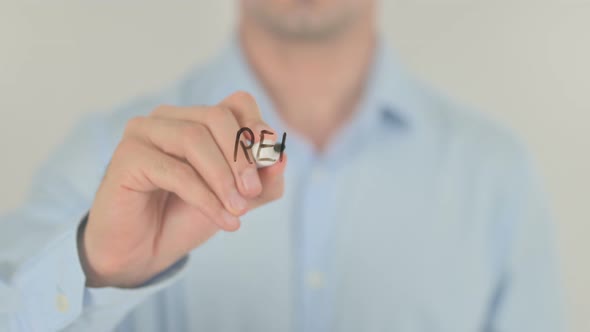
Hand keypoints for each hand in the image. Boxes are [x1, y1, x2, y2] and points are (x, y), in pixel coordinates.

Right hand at [79, 92, 286, 287]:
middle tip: (253, 192)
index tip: (270, 157)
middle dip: (241, 156)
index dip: (257, 126)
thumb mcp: (236, 199)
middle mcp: (168, 118)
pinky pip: (175, 171)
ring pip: (194, 139)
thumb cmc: (185, 218)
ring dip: (223, 178)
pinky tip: (224, 220)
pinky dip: (205, 197)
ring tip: (239, 210)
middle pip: (216, 117)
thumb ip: (262, 181)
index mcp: (195, 119)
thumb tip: (282, 158)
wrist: (142, 253)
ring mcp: (143, 133)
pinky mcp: (126, 157)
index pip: (236, 103)